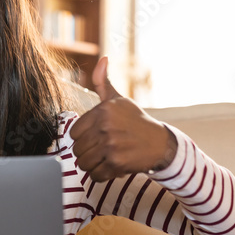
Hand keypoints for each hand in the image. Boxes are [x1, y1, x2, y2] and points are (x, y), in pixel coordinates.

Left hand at [69, 57, 177, 181]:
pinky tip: (112, 166)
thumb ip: (103, 83)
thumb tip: (102, 59)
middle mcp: (105, 126)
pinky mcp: (116, 163)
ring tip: (106, 157)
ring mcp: (110, 145)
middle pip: (77, 150)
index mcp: (103, 110)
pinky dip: (102, 174)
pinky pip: (95, 175)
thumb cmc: (136, 122)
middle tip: (102, 149)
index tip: (96, 137)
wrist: (160, 143)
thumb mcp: (120, 100)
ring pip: (83, 163)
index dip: (83, 138)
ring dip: (93, 164)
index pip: (74, 133)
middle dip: (88, 152)